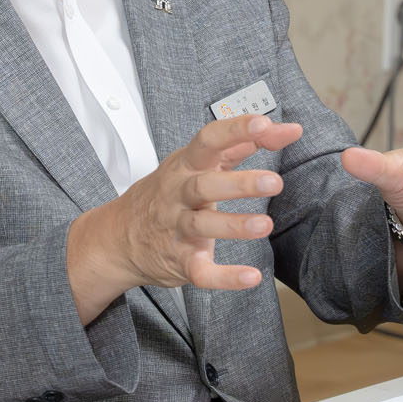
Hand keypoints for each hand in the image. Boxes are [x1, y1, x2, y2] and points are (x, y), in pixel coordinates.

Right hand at [65, 114, 302, 322]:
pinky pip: (201, 272)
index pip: (209, 140)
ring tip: (265, 225)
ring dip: (234, 225)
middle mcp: (179, 194)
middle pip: (204, 185)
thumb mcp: (196, 164)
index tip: (264, 124)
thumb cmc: (169, 193)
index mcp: (186, 165)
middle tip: (274, 182)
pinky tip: (251, 277)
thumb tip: (284, 129)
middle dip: (239, 184)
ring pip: (202, 225)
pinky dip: (224, 277)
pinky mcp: (180, 262)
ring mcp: (177, 229)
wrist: (118, 237)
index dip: (236, 130)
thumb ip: (240, 145)